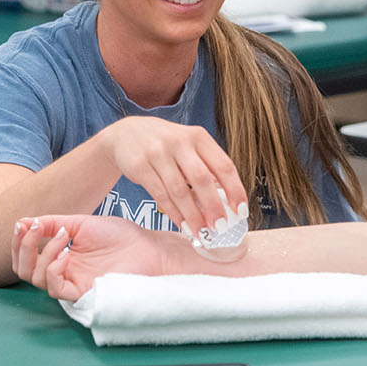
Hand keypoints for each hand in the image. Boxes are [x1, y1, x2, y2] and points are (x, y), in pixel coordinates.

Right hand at [11, 214, 171, 300]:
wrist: (144, 247)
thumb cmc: (119, 236)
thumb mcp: (80, 223)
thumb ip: (52, 223)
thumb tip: (23, 222)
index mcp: (60, 254)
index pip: (26, 255)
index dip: (19, 241)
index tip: (22, 224)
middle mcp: (62, 270)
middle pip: (24, 270)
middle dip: (23, 248)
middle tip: (34, 228)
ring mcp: (71, 282)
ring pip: (36, 279)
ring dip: (43, 253)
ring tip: (64, 236)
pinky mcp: (82, 292)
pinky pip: (55, 289)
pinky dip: (53, 270)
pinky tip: (65, 255)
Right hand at [107, 116, 247, 241]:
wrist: (126, 134)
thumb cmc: (166, 144)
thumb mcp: (189, 145)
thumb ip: (206, 166)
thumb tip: (227, 199)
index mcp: (198, 137)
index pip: (224, 165)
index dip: (235, 189)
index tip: (240, 210)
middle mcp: (179, 142)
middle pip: (202, 179)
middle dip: (213, 206)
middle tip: (220, 226)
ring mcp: (157, 153)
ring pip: (179, 190)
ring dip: (192, 215)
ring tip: (201, 231)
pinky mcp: (140, 166)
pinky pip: (160, 194)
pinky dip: (173, 213)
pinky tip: (182, 224)